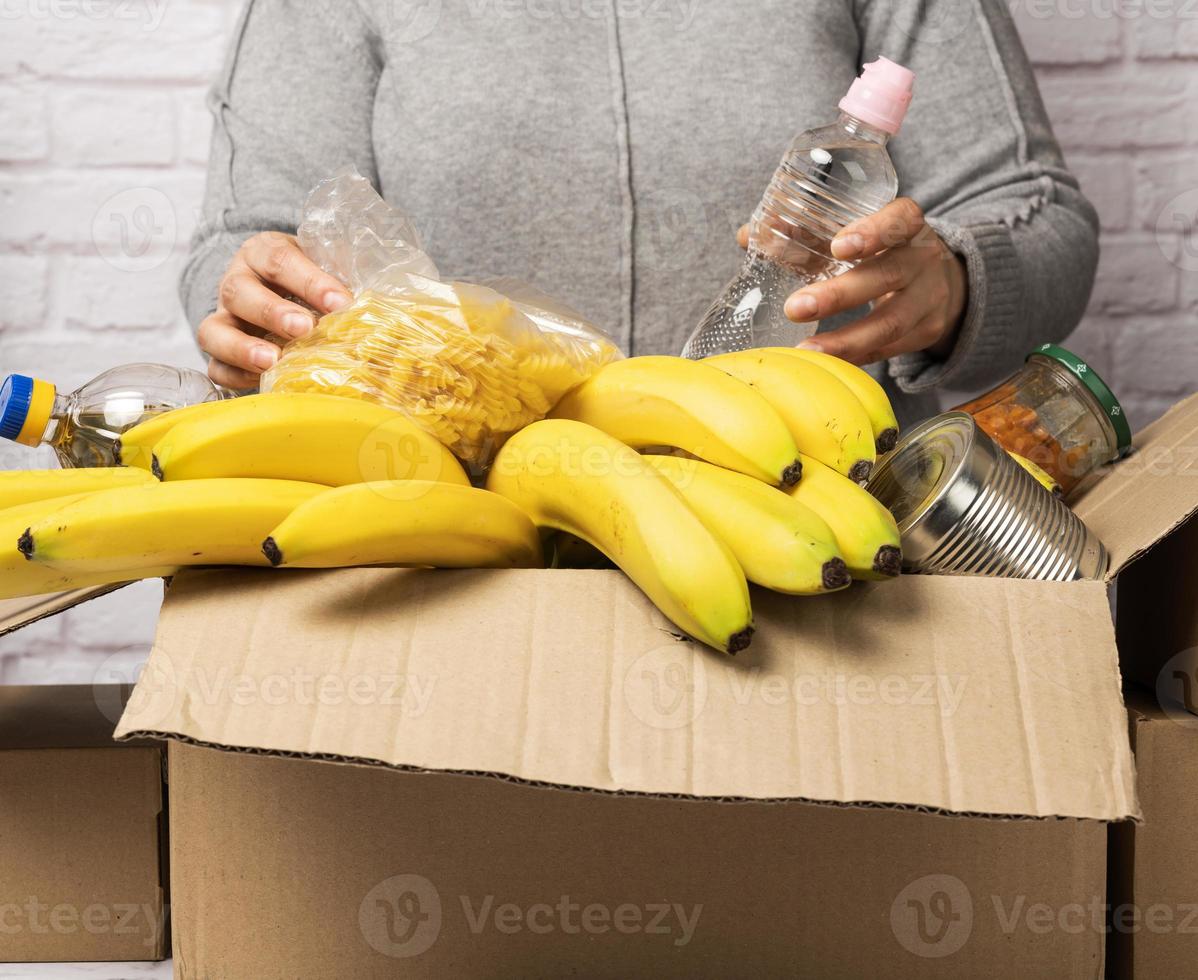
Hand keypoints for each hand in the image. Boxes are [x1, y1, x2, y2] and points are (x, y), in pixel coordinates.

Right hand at [198, 232, 352, 388]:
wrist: (283, 292)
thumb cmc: (313, 279)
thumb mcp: (327, 265)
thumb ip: (346, 276)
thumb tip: (379, 305)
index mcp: (263, 252)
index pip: (280, 259)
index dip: (310, 281)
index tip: (341, 302)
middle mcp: (236, 282)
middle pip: (239, 292)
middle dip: (273, 312)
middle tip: (305, 329)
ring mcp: (223, 318)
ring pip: (213, 331)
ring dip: (243, 347)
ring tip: (273, 361)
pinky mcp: (220, 352)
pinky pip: (216, 367)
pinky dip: (237, 375)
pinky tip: (265, 380)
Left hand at [738, 198, 967, 365]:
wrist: (942, 281)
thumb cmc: (883, 250)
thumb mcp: (859, 232)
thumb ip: (807, 232)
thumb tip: (746, 235)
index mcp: (909, 225)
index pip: (900, 221)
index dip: (873, 232)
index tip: (838, 247)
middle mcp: (923, 260)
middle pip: (886, 276)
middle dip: (839, 295)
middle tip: (795, 308)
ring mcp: (928, 300)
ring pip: (890, 323)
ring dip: (844, 341)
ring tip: (804, 350)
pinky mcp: (925, 333)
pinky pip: (887, 350)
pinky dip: (854, 358)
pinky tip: (824, 366)